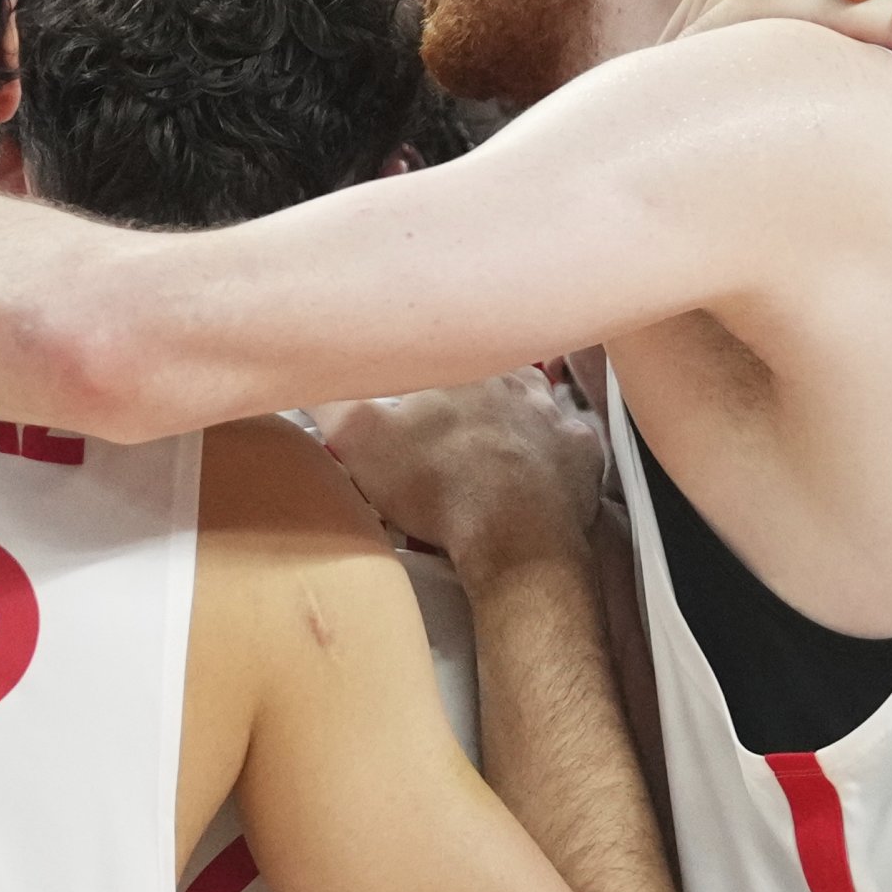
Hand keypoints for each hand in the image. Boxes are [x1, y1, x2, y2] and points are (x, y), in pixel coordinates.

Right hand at [312, 372, 606, 575]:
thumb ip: (332, 398)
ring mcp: (555, 412)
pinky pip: (568, 439)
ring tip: (490, 442)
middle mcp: (513, 377)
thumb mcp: (360, 439)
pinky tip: (535, 466)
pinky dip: (552, 449)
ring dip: (512, 414)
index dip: (420, 373)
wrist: (514, 539)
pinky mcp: (583, 450)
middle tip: (447, 421)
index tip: (410, 395)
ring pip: (532, 399)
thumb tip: (309, 369)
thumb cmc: (435, 486)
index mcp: (460, 366)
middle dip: (468, 391)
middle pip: (485, 372)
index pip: (437, 352)